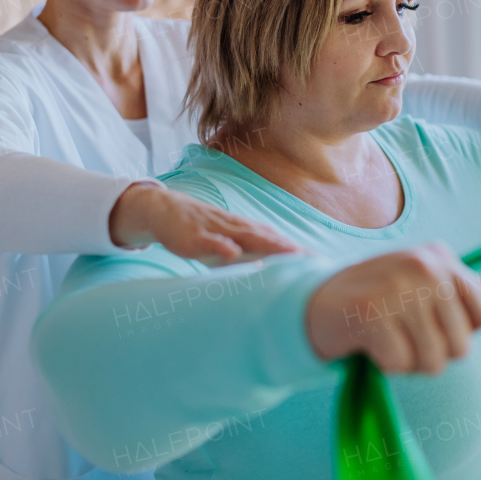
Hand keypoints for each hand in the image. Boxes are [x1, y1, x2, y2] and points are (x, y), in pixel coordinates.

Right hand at [109, 183, 303, 261]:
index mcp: (242, 231)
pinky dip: (221, 246)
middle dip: (287, 248)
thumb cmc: (199, 231)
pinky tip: (232, 253)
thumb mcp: (224, 244)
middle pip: (264, 237)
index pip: (273, 240)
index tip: (317, 261)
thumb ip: (245, 254)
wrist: (164, 210)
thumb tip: (267, 268)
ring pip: (242, 236)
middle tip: (310, 259)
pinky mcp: (193, 236)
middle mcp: (233, 228)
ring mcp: (214, 230)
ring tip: (287, 252)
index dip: (293, 250)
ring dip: (266, 243)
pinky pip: (208, 241)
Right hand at [305, 241, 480, 374]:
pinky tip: (371, 346)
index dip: (459, 334)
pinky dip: (387, 366)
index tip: (430, 323)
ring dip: (410, 363)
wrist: (315, 303)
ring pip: (434, 360)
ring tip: (389, 341)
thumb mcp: (426, 286)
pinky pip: (401, 364)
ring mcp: (398, 286)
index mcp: (442, 256)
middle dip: (434, 354)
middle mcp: (424, 265)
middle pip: (462, 346)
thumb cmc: (379, 298)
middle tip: (404, 336)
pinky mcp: (371, 312)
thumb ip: (469, 290)